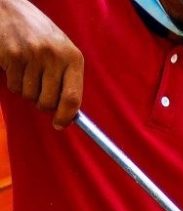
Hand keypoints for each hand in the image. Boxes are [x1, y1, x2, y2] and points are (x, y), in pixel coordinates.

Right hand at [0, 0, 82, 127]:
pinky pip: (15, 87)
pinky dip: (14, 82)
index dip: (66, 117)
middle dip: (42, 103)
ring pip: (30, 96)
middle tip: (38, 90)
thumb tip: (69, 114)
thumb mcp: (60, 51)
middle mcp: (55, 56)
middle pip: (49, 102)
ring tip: (27, 71)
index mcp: (72, 57)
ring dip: (27, 91)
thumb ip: (67, 78)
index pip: (73, 98)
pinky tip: (15, 65)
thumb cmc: (37, 34)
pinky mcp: (13, 56)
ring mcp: (33, 55)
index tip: (59, 124)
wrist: (8, 8)